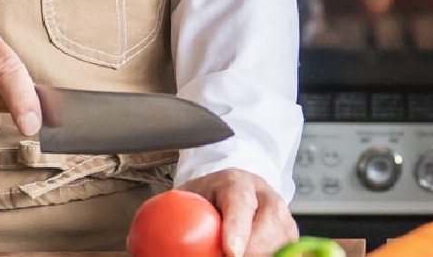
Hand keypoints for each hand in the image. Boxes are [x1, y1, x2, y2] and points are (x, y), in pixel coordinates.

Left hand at [175, 169, 296, 256]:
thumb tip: (142, 239)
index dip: (237, 229)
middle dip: (252, 251)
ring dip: (260, 254)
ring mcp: (283, 216)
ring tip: (235, 254)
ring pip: (279, 242)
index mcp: (237, 183)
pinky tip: (255, 255)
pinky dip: (269, 255)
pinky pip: (285, 251)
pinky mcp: (290, 234)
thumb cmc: (211, 195)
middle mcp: (266, 196)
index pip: (240, 204)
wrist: (239, 186)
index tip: (231, 251)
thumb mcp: (191, 196)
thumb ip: (174, 212)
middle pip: (268, 227)